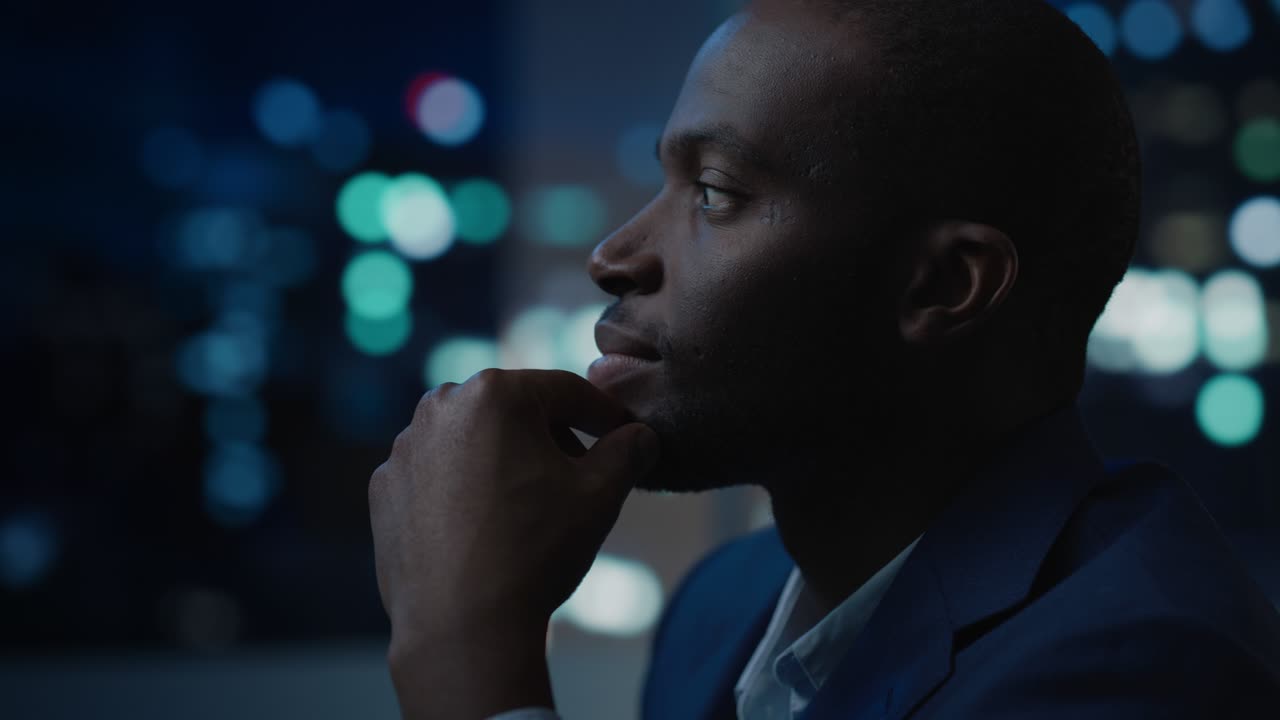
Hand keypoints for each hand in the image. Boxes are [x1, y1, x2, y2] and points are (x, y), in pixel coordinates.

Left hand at [368, 369, 660, 716]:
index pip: (565, 391)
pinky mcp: (384, 489)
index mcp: (494, 393)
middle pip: (514, 411)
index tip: (623, 435)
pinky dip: (462, 490)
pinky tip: (484, 529)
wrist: (461, 627)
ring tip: (529, 508)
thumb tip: (642, 436)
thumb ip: (628, 452)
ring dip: (504, 462)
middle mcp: (439, 407)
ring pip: (472, 442)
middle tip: (578, 476)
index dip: (603, 414)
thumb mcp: (600, 495)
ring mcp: (404, 449)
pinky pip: (436, 475)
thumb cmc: (535, 551)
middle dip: (550, 438)